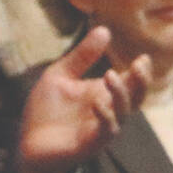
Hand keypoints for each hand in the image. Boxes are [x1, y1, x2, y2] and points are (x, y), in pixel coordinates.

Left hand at [15, 27, 150, 172]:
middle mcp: (109, 110)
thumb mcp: (61, 75)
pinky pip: (106, 131)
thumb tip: (104, 29)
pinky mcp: (91, 143)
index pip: (131, 81)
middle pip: (136, 97)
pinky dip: (105, 116)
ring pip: (123, 113)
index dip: (141, 71)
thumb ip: (83, 56)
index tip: (143, 57)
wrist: (28, 143)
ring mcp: (101, 128)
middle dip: (142, 81)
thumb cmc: (46, 110)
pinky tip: (97, 102)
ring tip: (110, 75)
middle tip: (140, 64)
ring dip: (121, 94)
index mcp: (104, 94)